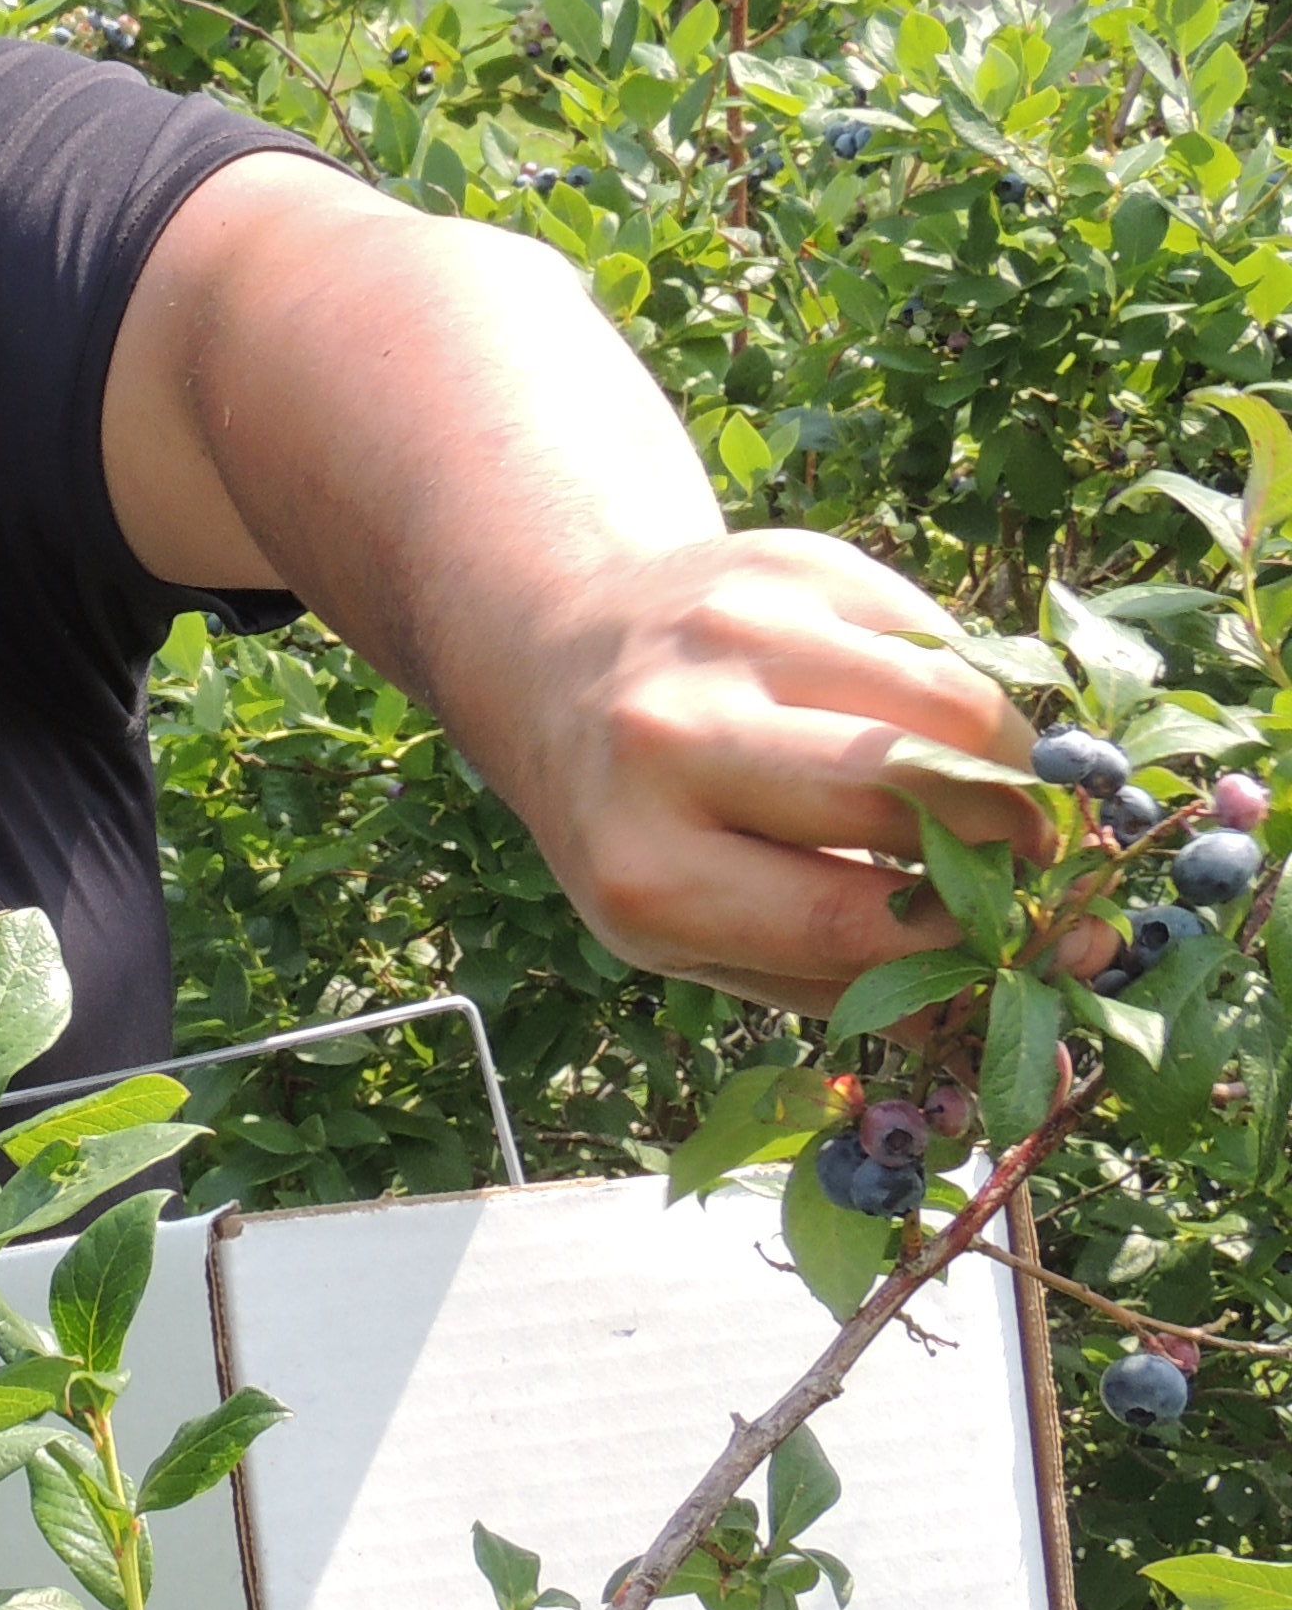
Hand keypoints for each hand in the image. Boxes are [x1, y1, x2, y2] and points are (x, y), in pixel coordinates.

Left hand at [495, 525, 1047, 1014]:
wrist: (564, 668)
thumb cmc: (650, 831)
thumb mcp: (707, 940)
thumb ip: (858, 993)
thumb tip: (1035, 1047)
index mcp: (646, 870)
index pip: (848, 919)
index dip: (964, 936)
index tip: (1030, 936)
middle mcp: (671, 742)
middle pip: (906, 794)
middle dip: (1008, 838)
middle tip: (1046, 862)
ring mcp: (730, 637)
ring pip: (942, 701)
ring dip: (1012, 758)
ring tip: (1015, 796)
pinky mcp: (785, 562)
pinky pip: (933, 634)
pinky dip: (967, 688)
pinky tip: (948, 724)